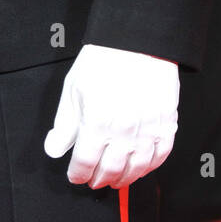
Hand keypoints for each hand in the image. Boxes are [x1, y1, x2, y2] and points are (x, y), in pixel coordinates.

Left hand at [43, 43, 178, 188]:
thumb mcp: (74, 88)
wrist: (136, 40)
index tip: (74, 176)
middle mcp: (124, 131)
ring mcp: (148, 129)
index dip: (77, 174)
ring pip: (136, 168)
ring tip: (114, 180)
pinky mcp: (167, 123)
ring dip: (123, 179)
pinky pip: (160, 155)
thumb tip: (54, 150)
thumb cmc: (103, 60)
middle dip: (98, 179)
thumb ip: (64, 124)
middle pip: (110, 170)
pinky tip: (140, 168)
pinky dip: (149, 167)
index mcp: (97, 121)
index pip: (85, 162)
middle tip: (93, 181)